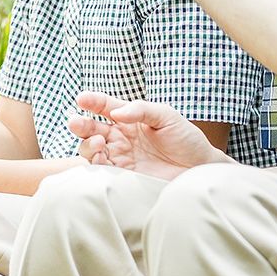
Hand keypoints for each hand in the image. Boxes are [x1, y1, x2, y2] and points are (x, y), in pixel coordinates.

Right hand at [69, 91, 225, 179]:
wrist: (200, 169)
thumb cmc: (186, 139)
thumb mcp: (167, 116)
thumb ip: (142, 110)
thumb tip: (116, 112)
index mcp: (131, 118)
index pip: (106, 106)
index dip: (93, 101)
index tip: (82, 98)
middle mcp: (122, 137)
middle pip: (93, 129)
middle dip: (81, 125)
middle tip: (76, 122)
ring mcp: (121, 157)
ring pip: (92, 150)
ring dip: (88, 146)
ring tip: (99, 143)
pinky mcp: (124, 177)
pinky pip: (102, 170)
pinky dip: (96, 164)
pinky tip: (101, 158)